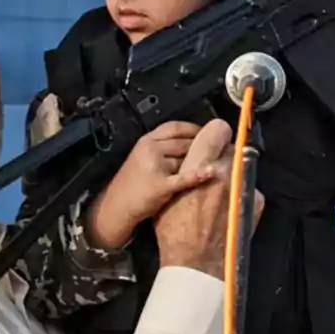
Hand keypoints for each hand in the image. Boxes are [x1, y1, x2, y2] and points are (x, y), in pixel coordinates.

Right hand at [87, 121, 214, 249]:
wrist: (116, 206)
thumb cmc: (131, 184)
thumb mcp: (142, 157)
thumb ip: (161, 148)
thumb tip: (190, 142)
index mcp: (146, 141)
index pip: (174, 127)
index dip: (193, 128)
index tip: (208, 131)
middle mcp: (151, 149)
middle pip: (183, 142)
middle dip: (202, 145)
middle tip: (218, 148)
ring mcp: (155, 166)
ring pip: (186, 159)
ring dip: (201, 161)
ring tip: (216, 162)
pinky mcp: (160, 185)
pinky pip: (183, 178)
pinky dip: (198, 175)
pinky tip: (210, 172)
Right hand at [153, 119, 263, 278]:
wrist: (196, 263)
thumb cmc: (176, 232)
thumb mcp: (169, 194)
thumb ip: (185, 170)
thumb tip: (195, 157)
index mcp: (198, 166)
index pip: (216, 129)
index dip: (215, 133)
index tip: (214, 137)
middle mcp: (223, 171)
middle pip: (230, 148)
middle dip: (222, 157)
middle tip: (212, 174)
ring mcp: (242, 186)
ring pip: (240, 167)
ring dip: (232, 174)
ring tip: (220, 194)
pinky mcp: (254, 200)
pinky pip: (249, 186)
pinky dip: (242, 192)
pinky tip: (230, 207)